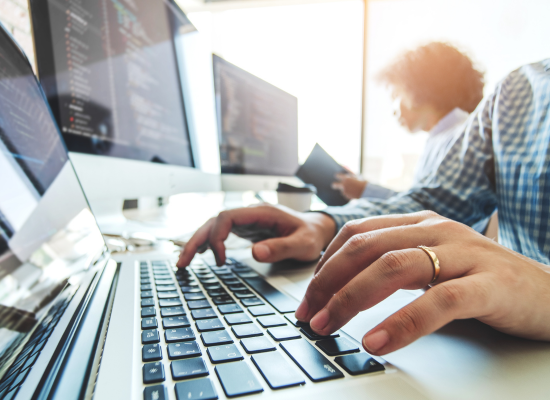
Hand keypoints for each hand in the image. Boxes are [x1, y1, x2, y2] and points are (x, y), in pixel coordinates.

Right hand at [177, 204, 335, 266]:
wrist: (318, 230)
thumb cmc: (311, 235)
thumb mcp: (303, 244)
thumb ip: (281, 248)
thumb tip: (255, 253)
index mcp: (261, 213)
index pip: (227, 217)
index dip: (217, 236)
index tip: (219, 259)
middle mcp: (250, 214)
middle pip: (214, 221)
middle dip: (197, 240)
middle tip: (183, 262)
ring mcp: (247, 222)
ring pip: (214, 227)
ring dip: (198, 242)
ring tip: (184, 262)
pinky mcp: (247, 230)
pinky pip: (222, 233)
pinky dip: (209, 243)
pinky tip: (203, 254)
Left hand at [294, 211, 549, 354]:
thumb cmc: (487, 282)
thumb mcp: (435, 265)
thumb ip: (398, 268)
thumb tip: (347, 287)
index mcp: (422, 223)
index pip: (358, 234)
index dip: (326, 264)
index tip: (308, 296)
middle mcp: (439, 230)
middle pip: (367, 248)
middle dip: (328, 282)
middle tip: (309, 314)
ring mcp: (465, 254)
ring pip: (393, 267)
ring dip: (351, 299)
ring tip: (328, 325)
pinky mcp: (489, 285)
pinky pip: (438, 301)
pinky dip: (403, 322)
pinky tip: (378, 341)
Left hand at [332, 172, 366, 199]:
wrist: (367, 192)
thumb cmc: (363, 183)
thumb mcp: (357, 176)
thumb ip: (351, 174)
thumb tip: (345, 170)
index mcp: (347, 178)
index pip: (338, 176)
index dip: (337, 176)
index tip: (336, 176)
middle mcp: (344, 185)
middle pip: (335, 185)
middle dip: (334, 185)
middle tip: (334, 185)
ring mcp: (345, 191)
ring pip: (341, 190)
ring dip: (344, 190)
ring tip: (352, 190)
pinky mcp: (347, 196)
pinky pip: (346, 195)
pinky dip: (348, 194)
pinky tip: (353, 193)